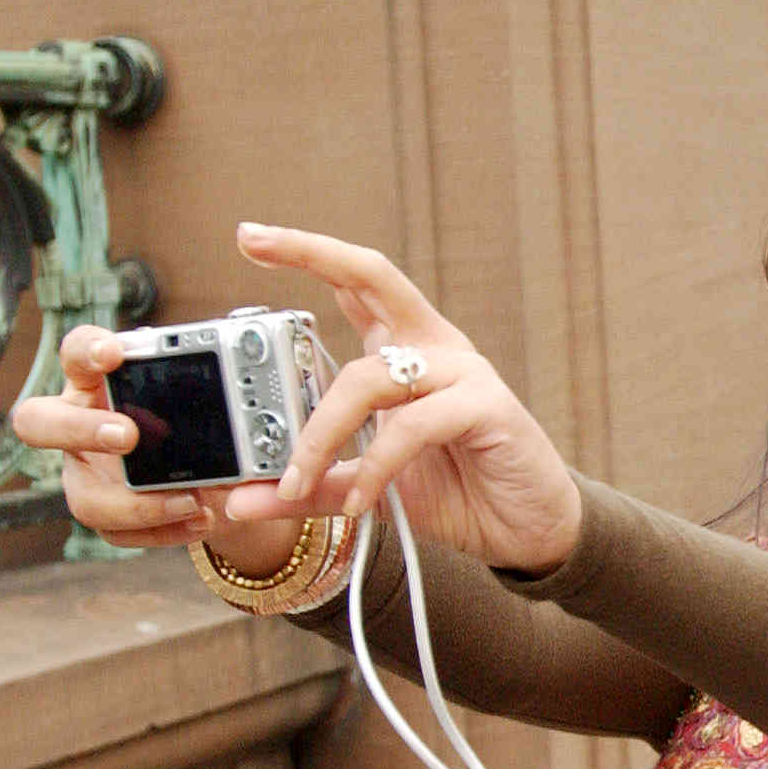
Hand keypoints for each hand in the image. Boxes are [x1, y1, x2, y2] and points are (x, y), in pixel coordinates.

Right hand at [12, 326, 287, 569]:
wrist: (216, 475)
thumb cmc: (203, 420)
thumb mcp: (216, 402)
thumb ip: (221, 394)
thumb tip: (252, 394)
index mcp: (100, 381)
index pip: (77, 353)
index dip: (86, 350)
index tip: (114, 353)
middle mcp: (79, 424)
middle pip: (37, 422)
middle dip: (80, 429)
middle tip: (128, 435)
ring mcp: (85, 473)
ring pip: (83, 498)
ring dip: (138, 504)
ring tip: (191, 501)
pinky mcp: (103, 512)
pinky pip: (118, 533)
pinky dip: (162, 532)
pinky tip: (199, 521)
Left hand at [220, 224, 581, 574]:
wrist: (527, 531)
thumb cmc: (459, 495)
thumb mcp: (368, 491)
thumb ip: (313, 488)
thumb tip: (240, 500)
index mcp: (407, 353)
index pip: (356, 287)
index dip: (308, 253)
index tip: (250, 236)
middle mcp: (434, 349)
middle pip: (373, 278)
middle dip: (310, 252)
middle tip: (250, 240)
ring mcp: (464, 373)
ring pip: (369, 376)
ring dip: (321, 432)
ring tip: (299, 482)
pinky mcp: (488, 406)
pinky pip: (411, 425)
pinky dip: (376, 466)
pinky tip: (361, 502)